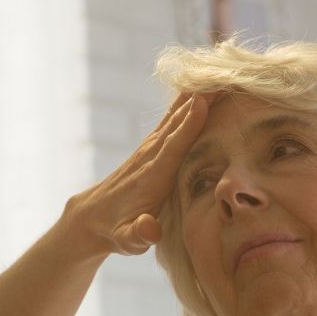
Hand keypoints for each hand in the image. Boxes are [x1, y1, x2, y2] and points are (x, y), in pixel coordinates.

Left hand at [64, 92, 214, 257]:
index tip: (202, 102)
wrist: (91, 218)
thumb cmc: (116, 232)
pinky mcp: (150, 148)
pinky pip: (171, 121)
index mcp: (151, 178)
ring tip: (219, 74)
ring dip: (196, 96)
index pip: (172, 148)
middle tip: (225, 77)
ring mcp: (148, 150)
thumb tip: (150, 228)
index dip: (187, 126)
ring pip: (174, 117)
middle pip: (177, 124)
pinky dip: (186, 103)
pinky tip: (198, 88)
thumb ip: (139, 234)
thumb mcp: (127, 241)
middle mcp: (149, 157)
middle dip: (200, 101)